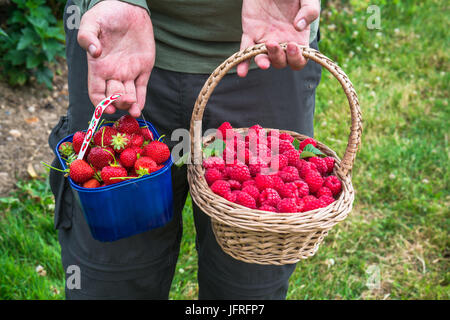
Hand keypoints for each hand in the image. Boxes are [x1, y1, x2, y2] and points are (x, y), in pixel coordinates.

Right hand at [77, 1, 154, 116]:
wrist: (127, 7)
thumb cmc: (105, 14)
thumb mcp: (91, 23)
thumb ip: (87, 37)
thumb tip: (93, 52)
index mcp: (98, 67)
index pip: (96, 93)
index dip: (100, 103)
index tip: (106, 108)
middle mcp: (113, 73)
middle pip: (113, 97)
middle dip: (118, 103)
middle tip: (125, 100)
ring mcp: (128, 72)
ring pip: (128, 96)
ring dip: (130, 106)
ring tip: (134, 110)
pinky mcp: (143, 69)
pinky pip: (141, 89)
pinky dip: (141, 100)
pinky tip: (139, 108)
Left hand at [237, 0, 319, 76]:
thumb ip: (310, 11)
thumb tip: (299, 27)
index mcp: (299, 38)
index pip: (300, 59)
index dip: (297, 58)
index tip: (293, 45)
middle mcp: (282, 43)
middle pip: (281, 62)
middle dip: (279, 58)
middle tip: (274, 43)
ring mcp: (265, 40)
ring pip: (264, 59)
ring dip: (263, 62)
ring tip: (263, 62)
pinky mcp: (250, 33)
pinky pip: (245, 51)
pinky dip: (242, 63)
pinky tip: (241, 73)